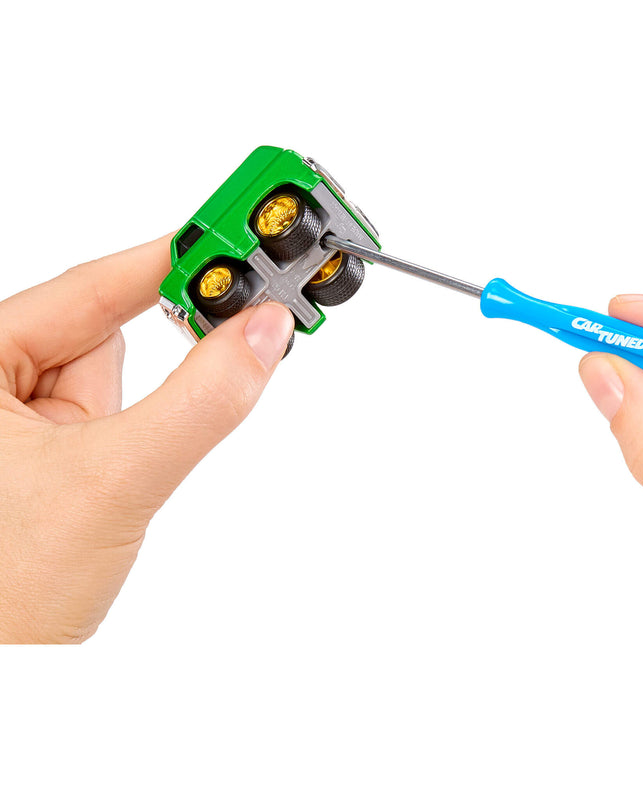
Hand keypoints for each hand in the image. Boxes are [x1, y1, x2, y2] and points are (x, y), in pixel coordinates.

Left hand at [0, 236, 293, 642]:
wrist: (12, 680)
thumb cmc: (7, 594)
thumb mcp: (114, 482)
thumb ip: (200, 402)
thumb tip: (262, 334)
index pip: (85, 289)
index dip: (167, 260)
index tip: (235, 234)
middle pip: (104, 330)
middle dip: (160, 348)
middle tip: (247, 316)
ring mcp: (23, 420)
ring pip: (115, 377)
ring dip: (143, 410)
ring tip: (121, 468)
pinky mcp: (54, 451)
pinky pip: (117, 414)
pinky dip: (141, 431)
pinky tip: (118, 479)